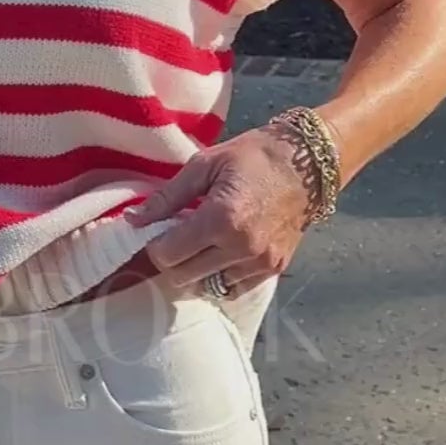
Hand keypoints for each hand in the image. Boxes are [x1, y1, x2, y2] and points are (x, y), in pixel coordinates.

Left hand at [129, 124, 313, 295]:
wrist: (311, 162)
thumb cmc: (255, 156)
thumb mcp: (205, 164)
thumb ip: (167, 196)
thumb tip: (134, 220)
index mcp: (220, 219)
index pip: (167, 255)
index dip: (155, 245)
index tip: (160, 230)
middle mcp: (240, 247)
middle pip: (182, 277)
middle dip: (173, 259)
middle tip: (179, 237)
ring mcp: (260, 262)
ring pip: (207, 286)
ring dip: (197, 270)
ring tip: (203, 244)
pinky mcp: (273, 269)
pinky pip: (233, 288)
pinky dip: (220, 276)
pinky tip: (221, 253)